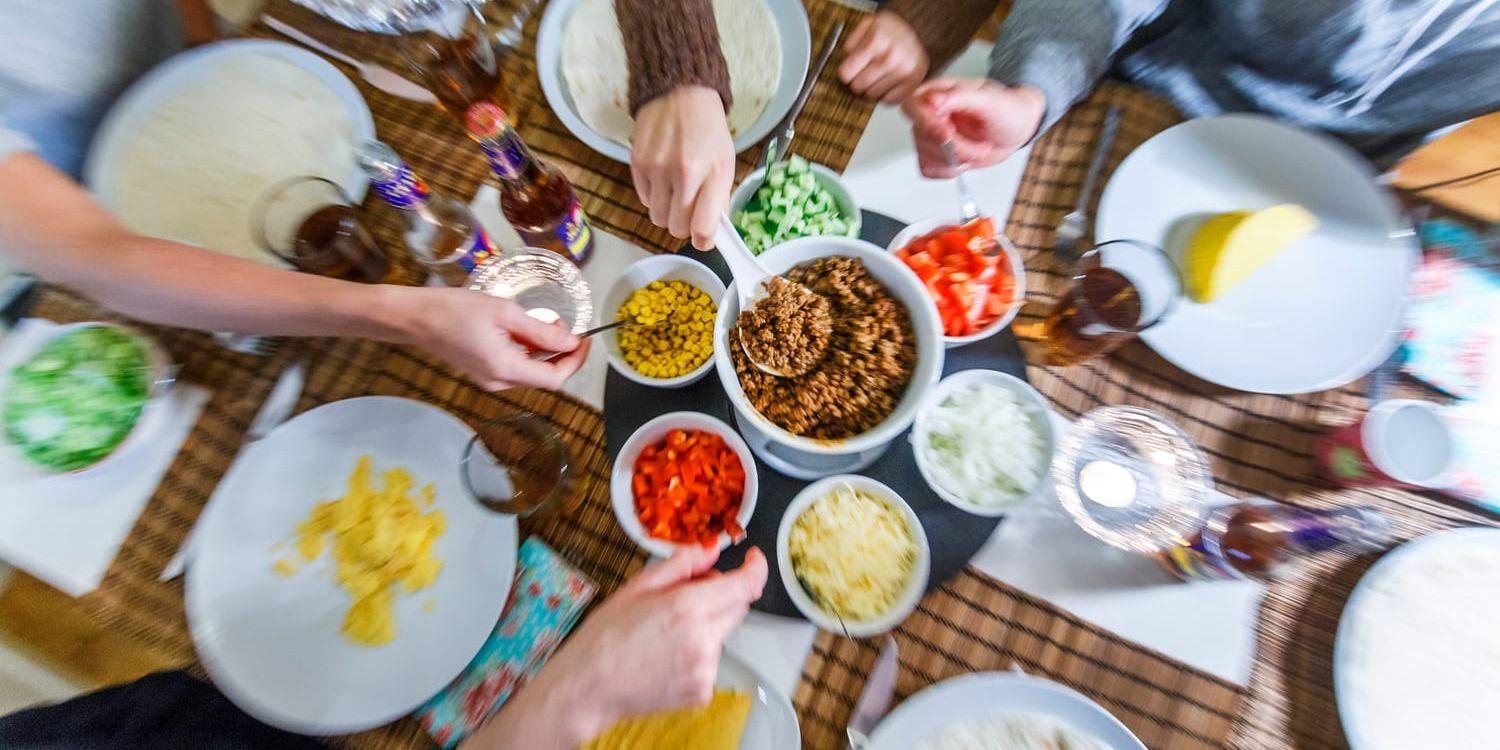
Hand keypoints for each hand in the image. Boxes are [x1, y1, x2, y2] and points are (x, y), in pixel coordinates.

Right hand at [388, 286, 588, 390]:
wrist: (416, 317)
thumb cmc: (456, 309)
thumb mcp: (505, 313)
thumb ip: (542, 331)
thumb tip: (571, 341)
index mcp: (506, 369)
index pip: (555, 378)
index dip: (575, 361)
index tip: (584, 339)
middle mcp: (500, 382)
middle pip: (545, 377)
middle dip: (562, 353)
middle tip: (565, 325)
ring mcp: (490, 380)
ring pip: (531, 372)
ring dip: (545, 351)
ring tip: (545, 323)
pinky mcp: (483, 373)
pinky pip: (516, 367)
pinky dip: (528, 352)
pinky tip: (525, 331)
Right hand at [462, 546, 768, 749]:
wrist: (588, 686)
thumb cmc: (605, 635)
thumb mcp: (639, 586)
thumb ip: (683, 564)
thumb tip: (712, 548)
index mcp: (688, 607)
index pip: (746, 585)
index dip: (756, 568)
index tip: (752, 559)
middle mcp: (704, 640)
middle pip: (738, 607)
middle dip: (721, 596)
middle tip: (685, 598)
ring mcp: (706, 669)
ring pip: (723, 635)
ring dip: (707, 626)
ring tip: (665, 634)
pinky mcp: (703, 691)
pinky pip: (712, 662)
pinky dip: (698, 654)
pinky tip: (667, 657)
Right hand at [631, 85, 735, 249]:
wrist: (680, 93)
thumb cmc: (707, 130)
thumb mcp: (725, 161)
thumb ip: (719, 198)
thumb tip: (710, 232)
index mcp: (711, 173)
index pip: (703, 228)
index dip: (703, 240)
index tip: (704, 238)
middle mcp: (683, 173)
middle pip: (676, 228)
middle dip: (684, 224)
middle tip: (690, 209)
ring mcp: (657, 168)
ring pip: (657, 218)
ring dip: (667, 211)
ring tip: (676, 191)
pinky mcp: (637, 163)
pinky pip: (644, 199)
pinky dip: (654, 196)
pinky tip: (663, 176)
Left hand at [839, 11, 929, 102]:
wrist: (920, 32)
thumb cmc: (891, 32)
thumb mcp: (868, 25)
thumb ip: (852, 41)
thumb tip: (847, 60)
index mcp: (877, 41)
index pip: (846, 73)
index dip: (846, 72)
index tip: (849, 69)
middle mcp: (891, 58)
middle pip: (858, 86)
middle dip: (857, 80)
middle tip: (865, 71)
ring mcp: (904, 72)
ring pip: (872, 95)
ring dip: (871, 88)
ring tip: (878, 74)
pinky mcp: (913, 84)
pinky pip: (888, 100)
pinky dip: (886, 93)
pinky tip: (888, 81)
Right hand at [902, 78, 1045, 177]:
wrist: (1017, 128)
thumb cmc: (1007, 108)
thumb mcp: (989, 99)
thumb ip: (959, 97)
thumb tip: (932, 100)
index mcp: (937, 92)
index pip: (912, 106)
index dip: (927, 123)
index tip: (949, 134)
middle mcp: (929, 113)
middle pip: (922, 136)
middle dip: (954, 147)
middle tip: (980, 146)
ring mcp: (930, 136)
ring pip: (926, 155)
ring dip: (957, 159)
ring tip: (979, 149)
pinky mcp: (934, 155)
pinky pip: (928, 169)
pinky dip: (949, 170)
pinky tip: (966, 160)